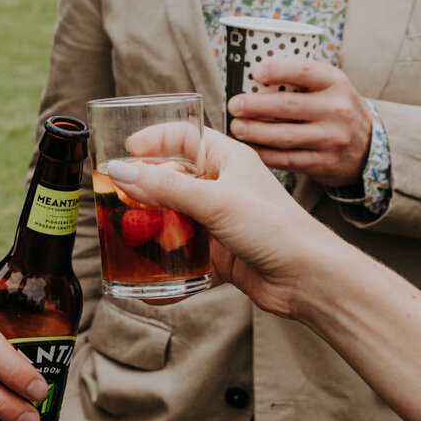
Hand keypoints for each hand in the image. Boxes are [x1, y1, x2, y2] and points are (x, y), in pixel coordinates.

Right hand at [104, 129, 336, 320]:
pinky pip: (184, 256)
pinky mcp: (219, 252)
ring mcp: (220, 220)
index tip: (124, 150)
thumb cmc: (275, 228)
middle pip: (172, 179)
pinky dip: (168, 268)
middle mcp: (223, 186)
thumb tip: (120, 171)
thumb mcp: (215, 202)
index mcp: (228, 159)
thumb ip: (165, 187)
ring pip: (174, 219)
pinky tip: (151, 285)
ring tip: (124, 238)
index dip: (153, 140)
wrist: (307, 278)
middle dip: (143, 190)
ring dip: (151, 230)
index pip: (183, 136)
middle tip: (114, 198)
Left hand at [226, 56, 373, 185]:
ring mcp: (332, 139)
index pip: (304, 71)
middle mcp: (337, 109)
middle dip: (255, 106)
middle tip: (234, 105)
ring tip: (237, 128)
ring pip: (285, 136)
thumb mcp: (330, 87)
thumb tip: (251, 76)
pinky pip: (288, 159)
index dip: (277, 70)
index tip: (255, 72)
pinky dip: (265, 154)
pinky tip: (250, 148)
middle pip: (288, 106)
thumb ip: (301, 80)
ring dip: (255, 132)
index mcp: (336, 83)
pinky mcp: (324, 163)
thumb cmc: (336, 109)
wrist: (368, 147)